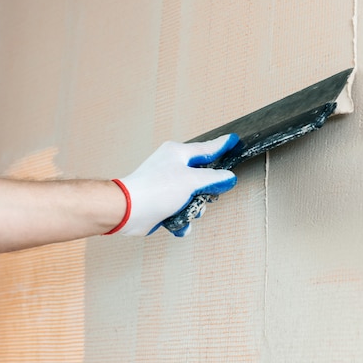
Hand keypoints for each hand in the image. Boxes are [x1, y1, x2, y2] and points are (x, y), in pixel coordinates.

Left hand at [115, 133, 238, 236]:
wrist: (128, 210)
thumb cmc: (155, 189)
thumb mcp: (192, 181)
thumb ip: (213, 179)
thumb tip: (228, 177)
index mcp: (178, 153)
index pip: (207, 148)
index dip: (222, 145)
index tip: (234, 140)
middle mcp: (171, 166)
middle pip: (202, 177)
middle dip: (205, 191)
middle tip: (205, 195)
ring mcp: (166, 184)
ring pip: (193, 196)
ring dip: (192, 208)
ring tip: (185, 211)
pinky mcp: (161, 201)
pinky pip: (180, 210)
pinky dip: (180, 218)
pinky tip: (177, 221)